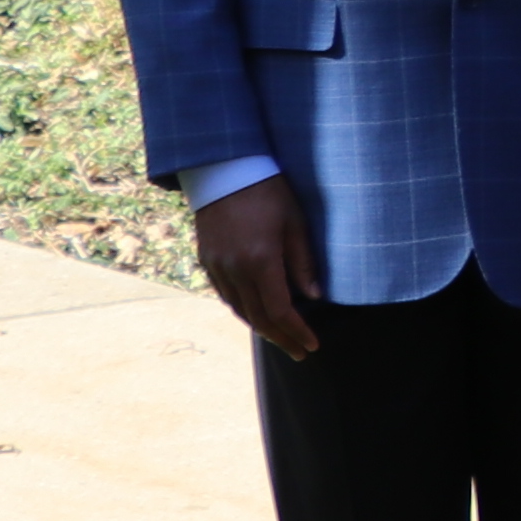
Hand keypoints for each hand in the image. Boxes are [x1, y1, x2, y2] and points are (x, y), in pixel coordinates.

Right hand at [191, 182, 324, 359]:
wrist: (225, 169)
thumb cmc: (269, 191)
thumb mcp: (296, 224)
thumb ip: (303, 263)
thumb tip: (314, 297)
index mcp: (259, 261)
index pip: (279, 311)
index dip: (296, 332)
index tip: (312, 345)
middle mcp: (233, 269)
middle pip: (257, 317)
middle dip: (280, 338)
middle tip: (299, 352)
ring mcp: (216, 265)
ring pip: (238, 309)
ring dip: (260, 327)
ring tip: (281, 338)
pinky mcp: (206, 259)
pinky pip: (225, 295)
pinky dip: (243, 309)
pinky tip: (257, 314)